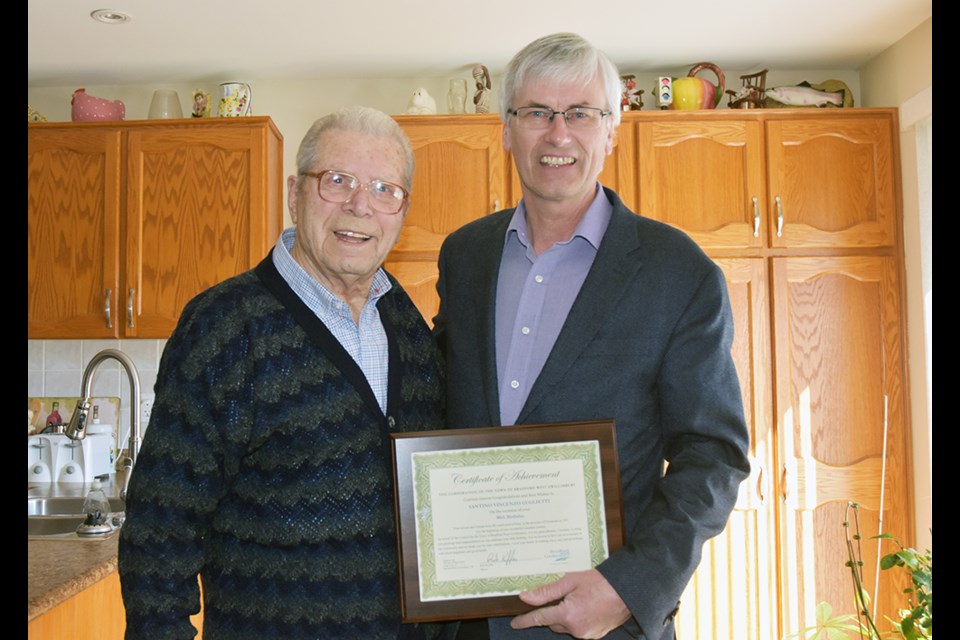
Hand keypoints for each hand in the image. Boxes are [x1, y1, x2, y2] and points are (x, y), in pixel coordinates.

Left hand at [510, 569, 630, 638]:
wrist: (628, 589)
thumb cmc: (602, 581)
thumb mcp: (571, 580)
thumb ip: (546, 592)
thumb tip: (526, 597)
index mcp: (568, 615)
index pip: (540, 619)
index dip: (525, 621)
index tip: (516, 623)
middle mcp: (576, 629)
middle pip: (554, 623)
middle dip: (552, 612)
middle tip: (557, 598)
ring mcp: (587, 634)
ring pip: (567, 626)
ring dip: (566, 616)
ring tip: (577, 599)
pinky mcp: (596, 635)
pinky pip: (579, 629)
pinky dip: (577, 619)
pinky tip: (585, 606)